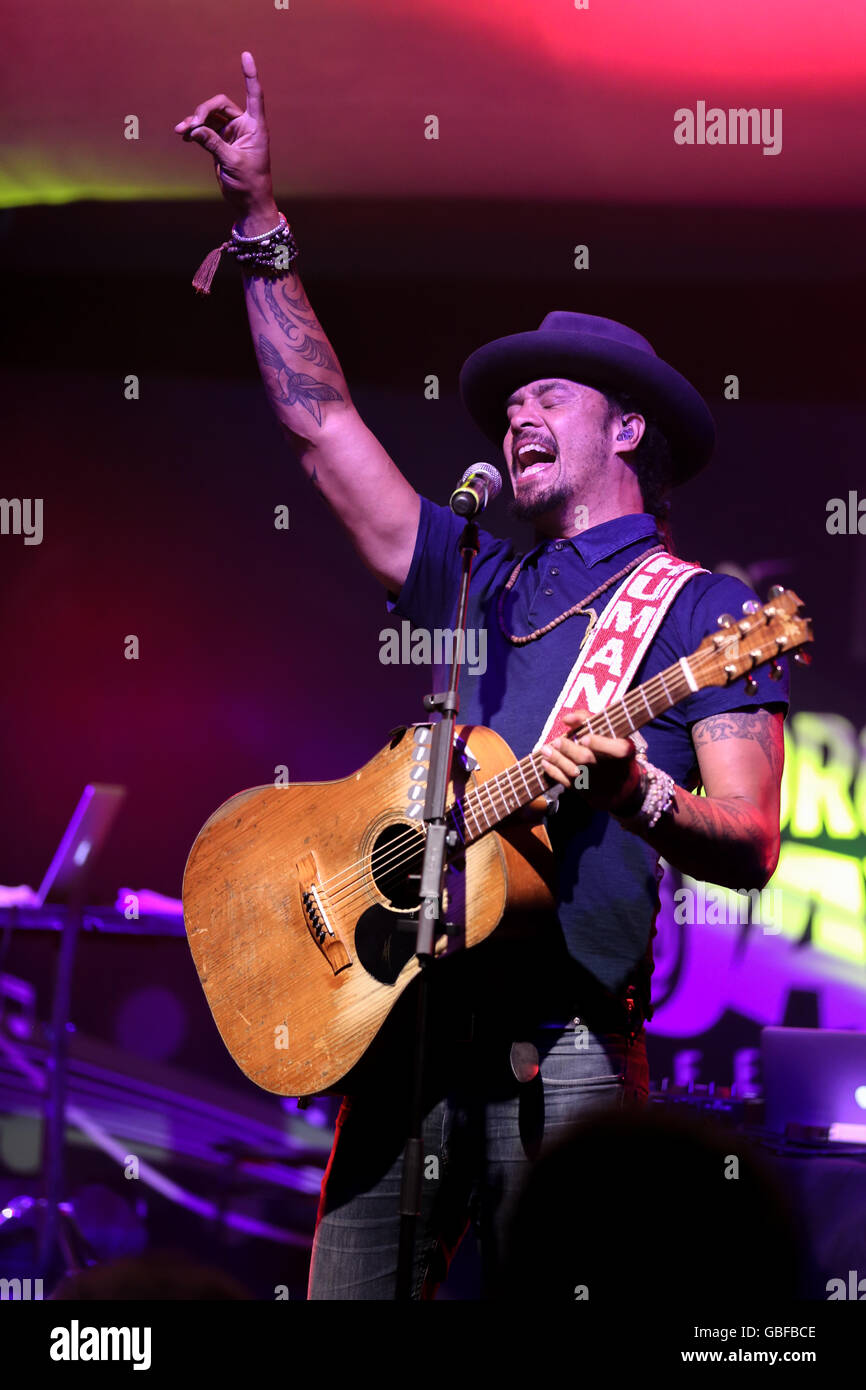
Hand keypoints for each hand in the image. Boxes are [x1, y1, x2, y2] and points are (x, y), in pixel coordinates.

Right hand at [174, 51, 274, 215]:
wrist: (248, 203)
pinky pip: (203, 131)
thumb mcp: (232, 163)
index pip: (254, 94)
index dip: (249, 75)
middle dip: (203, 111)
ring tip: (182, 131)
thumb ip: (213, 144)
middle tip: (193, 125)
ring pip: (209, 118)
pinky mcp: (219, 143)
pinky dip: (193, 131)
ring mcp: (231, 134)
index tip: (246, 55)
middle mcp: (244, 126)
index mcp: (255, 127)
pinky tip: (184, 135)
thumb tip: (194, 129)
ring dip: (194, 122)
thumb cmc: (249, 184)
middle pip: (220, 105)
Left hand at [540, 708, 642, 813]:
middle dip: (569, 750)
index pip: (616, 749)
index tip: (584, 738)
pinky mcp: (586, 792)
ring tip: (545, 749)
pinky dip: (554, 772)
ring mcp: (598, 782)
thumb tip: (566, 719)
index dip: (599, 744)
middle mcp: (611, 769)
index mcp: (623, 752)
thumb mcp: (609, 733)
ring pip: (574, 771)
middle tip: (556, 741)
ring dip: (557, 760)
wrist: (621, 787)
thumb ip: (588, 720)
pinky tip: (545, 762)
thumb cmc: (610, 750)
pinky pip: (567, 782)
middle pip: (587, 759)